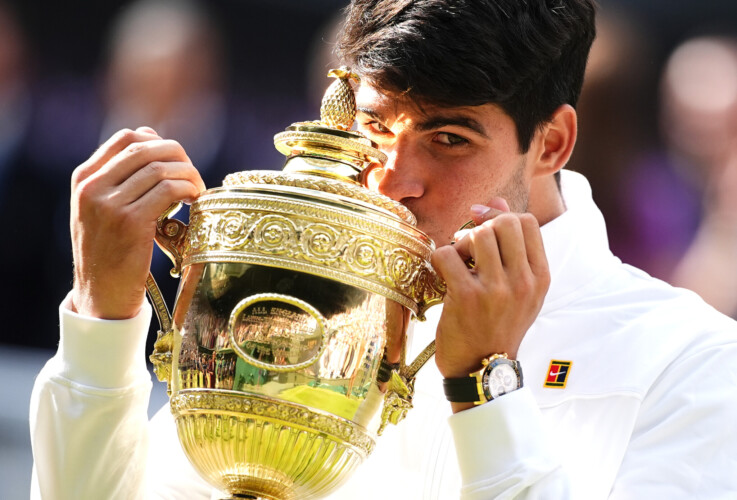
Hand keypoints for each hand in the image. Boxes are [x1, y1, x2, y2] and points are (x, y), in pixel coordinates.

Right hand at [70, 127, 205, 319]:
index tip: (176, 161)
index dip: (160, 142)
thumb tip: (153, 137)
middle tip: (193, 176)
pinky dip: (188, 190)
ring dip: (188, 175)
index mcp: (85, 178)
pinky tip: (194, 201)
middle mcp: (92, 187)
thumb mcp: (102, 209)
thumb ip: (120, 177)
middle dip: (179, 157)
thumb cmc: (110, 251)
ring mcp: (110, 204)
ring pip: (161, 168)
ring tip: (197, 190)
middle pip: (147, 148)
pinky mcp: (130, 222)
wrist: (101, 295)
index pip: (127, 138)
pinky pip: (168, 190)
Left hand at [431, 198, 549, 406]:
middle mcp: (523, 282)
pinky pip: (447, 254)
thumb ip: (511, 246)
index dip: (500, 215)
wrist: (482, 371)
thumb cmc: (497, 325)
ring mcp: (495, 290)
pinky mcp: (466, 298)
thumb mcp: (517, 289)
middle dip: (480, 228)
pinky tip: (443, 276)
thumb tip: (495, 202)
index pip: (526, 222)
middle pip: (503, 223)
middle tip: (468, 247)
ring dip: (460, 243)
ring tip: (458, 263)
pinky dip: (439, 259)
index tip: (482, 226)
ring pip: (476, 235)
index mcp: (540, 277)